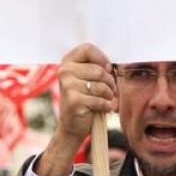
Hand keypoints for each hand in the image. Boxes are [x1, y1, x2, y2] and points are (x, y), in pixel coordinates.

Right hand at [36, 44, 116, 175]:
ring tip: (106, 100)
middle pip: (99, 70)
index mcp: (67, 63)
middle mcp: (64, 71)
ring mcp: (67, 85)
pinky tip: (103, 109)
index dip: (102, 59)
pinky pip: (100, 100)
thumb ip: (96, 68)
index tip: (107, 70)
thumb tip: (111, 67)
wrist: (72, 126)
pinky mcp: (73, 100)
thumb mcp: (88, 80)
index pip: (87, 48)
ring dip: (109, 95)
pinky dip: (106, 106)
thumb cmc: (84, 101)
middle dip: (110, 83)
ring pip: (101, 86)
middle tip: (110, 92)